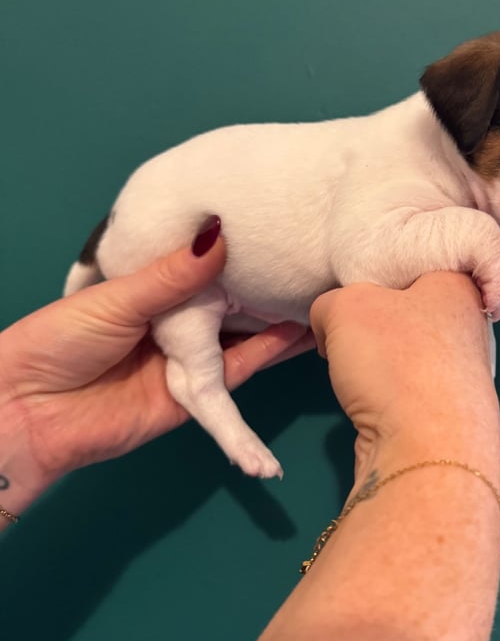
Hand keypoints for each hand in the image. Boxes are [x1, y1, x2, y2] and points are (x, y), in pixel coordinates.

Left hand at [0, 225, 313, 516]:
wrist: (23, 407)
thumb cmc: (58, 339)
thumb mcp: (119, 298)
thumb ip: (173, 274)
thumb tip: (219, 234)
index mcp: (158, 295)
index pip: (215, 279)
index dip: (252, 267)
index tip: (291, 248)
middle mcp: (179, 330)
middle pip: (239, 316)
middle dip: (278, 301)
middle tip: (326, 281)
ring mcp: (185, 370)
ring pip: (245, 351)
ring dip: (282, 338)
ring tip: (327, 316)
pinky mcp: (187, 406)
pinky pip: (231, 402)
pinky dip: (261, 392)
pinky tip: (293, 378)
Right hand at [309, 272, 498, 482]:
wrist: (424, 449)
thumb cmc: (394, 361)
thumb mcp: (344, 306)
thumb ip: (329, 303)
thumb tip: (332, 327)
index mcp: (458, 287)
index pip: (411, 264)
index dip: (372, 276)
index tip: (352, 294)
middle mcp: (469, 326)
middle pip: (404, 310)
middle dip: (370, 323)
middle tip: (346, 334)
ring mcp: (462, 372)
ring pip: (402, 351)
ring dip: (374, 361)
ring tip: (355, 371)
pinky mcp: (446, 411)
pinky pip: (405, 387)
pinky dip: (383, 392)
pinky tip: (370, 402)